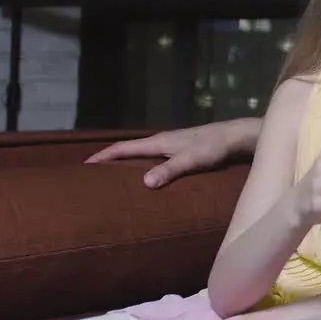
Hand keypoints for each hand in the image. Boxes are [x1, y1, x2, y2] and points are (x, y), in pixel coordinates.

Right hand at [84, 119, 260, 188]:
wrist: (236, 137)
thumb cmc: (214, 147)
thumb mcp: (191, 160)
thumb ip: (169, 171)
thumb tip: (145, 183)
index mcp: (158, 142)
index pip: (123, 148)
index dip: (104, 156)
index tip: (85, 165)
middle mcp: (162, 140)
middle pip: (130, 149)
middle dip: (111, 159)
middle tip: (94, 174)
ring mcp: (172, 144)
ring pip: (143, 153)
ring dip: (128, 162)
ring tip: (115, 177)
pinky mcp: (183, 149)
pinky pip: (156, 157)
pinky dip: (145, 164)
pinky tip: (148, 174)